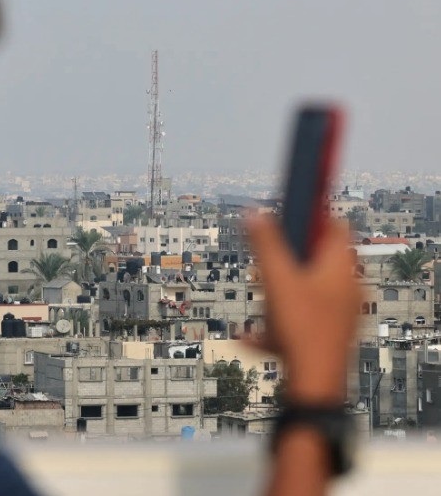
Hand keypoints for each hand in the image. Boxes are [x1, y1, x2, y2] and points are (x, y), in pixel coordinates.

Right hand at [247, 216, 359, 404]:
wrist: (313, 386)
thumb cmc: (303, 332)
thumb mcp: (276, 279)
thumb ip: (265, 243)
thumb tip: (254, 214)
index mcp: (341, 269)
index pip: (334, 226)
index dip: (311, 215)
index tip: (290, 211)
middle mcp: (346, 289)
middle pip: (315, 259)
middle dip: (285, 259)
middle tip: (266, 261)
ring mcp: (338, 314)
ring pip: (304, 290)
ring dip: (278, 293)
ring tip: (262, 301)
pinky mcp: (327, 334)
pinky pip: (298, 319)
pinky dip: (277, 322)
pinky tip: (252, 336)